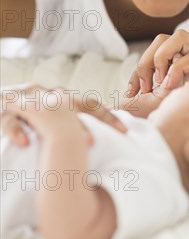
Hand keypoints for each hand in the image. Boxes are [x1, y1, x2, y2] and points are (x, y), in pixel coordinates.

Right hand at [0, 85, 126, 145]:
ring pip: (40, 111)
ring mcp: (25, 101)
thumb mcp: (53, 116)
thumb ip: (72, 124)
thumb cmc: (29, 113)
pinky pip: (10, 120)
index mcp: (62, 98)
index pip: (90, 104)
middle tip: (93, 142)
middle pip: (69, 106)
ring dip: (53, 126)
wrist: (0, 99)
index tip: (125, 132)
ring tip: (56, 143)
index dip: (108, 117)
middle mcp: (47, 95)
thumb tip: (99, 142)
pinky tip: (24, 143)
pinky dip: (17, 131)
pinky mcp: (3, 110)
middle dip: (80, 124)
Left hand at [127, 29, 188, 94]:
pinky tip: (171, 87)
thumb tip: (138, 96)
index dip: (139, 69)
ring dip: (161, 59)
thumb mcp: (181, 97)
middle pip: (162, 38)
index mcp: (184, 56)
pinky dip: (177, 70)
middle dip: (146, 61)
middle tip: (141, 87)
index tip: (130, 91)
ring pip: (176, 38)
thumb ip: (164, 92)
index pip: (155, 49)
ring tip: (158, 82)